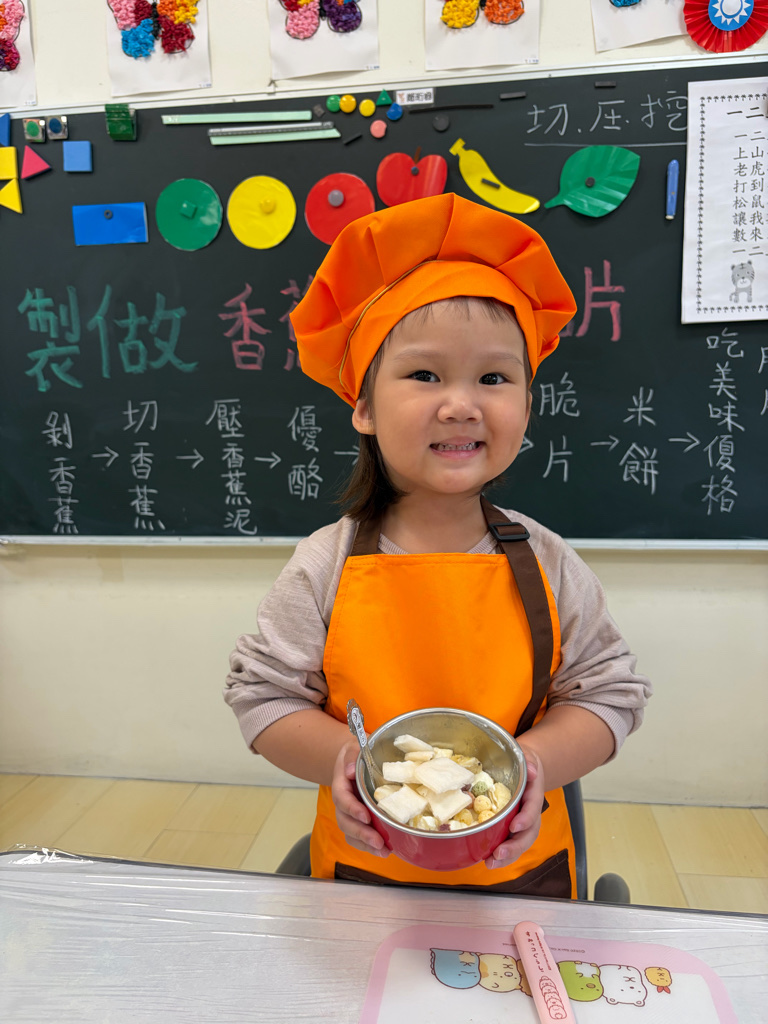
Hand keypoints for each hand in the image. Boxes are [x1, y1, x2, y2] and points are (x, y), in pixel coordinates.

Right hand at [331, 738, 389, 858]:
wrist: (352, 762)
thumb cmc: (356, 754)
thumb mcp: (354, 748)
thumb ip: (352, 756)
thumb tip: (350, 771)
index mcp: (341, 785)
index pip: (342, 799)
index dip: (352, 809)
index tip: (365, 816)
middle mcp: (342, 803)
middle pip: (345, 821)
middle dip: (361, 833)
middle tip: (378, 841)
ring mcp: (349, 814)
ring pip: (350, 833)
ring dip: (365, 845)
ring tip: (383, 851)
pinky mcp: (357, 821)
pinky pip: (358, 838)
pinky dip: (369, 847)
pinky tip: (384, 851)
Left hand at [485, 751, 544, 869]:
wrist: (527, 768)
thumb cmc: (523, 762)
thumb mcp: (525, 756)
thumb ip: (528, 762)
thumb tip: (532, 770)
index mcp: (533, 794)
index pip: (533, 808)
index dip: (526, 818)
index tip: (515, 826)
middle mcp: (531, 812)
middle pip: (529, 833)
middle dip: (515, 846)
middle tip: (499, 854)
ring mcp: (523, 822)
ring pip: (521, 843)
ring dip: (508, 856)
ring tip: (491, 863)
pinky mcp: (513, 828)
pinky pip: (510, 843)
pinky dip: (502, 855)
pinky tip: (488, 860)